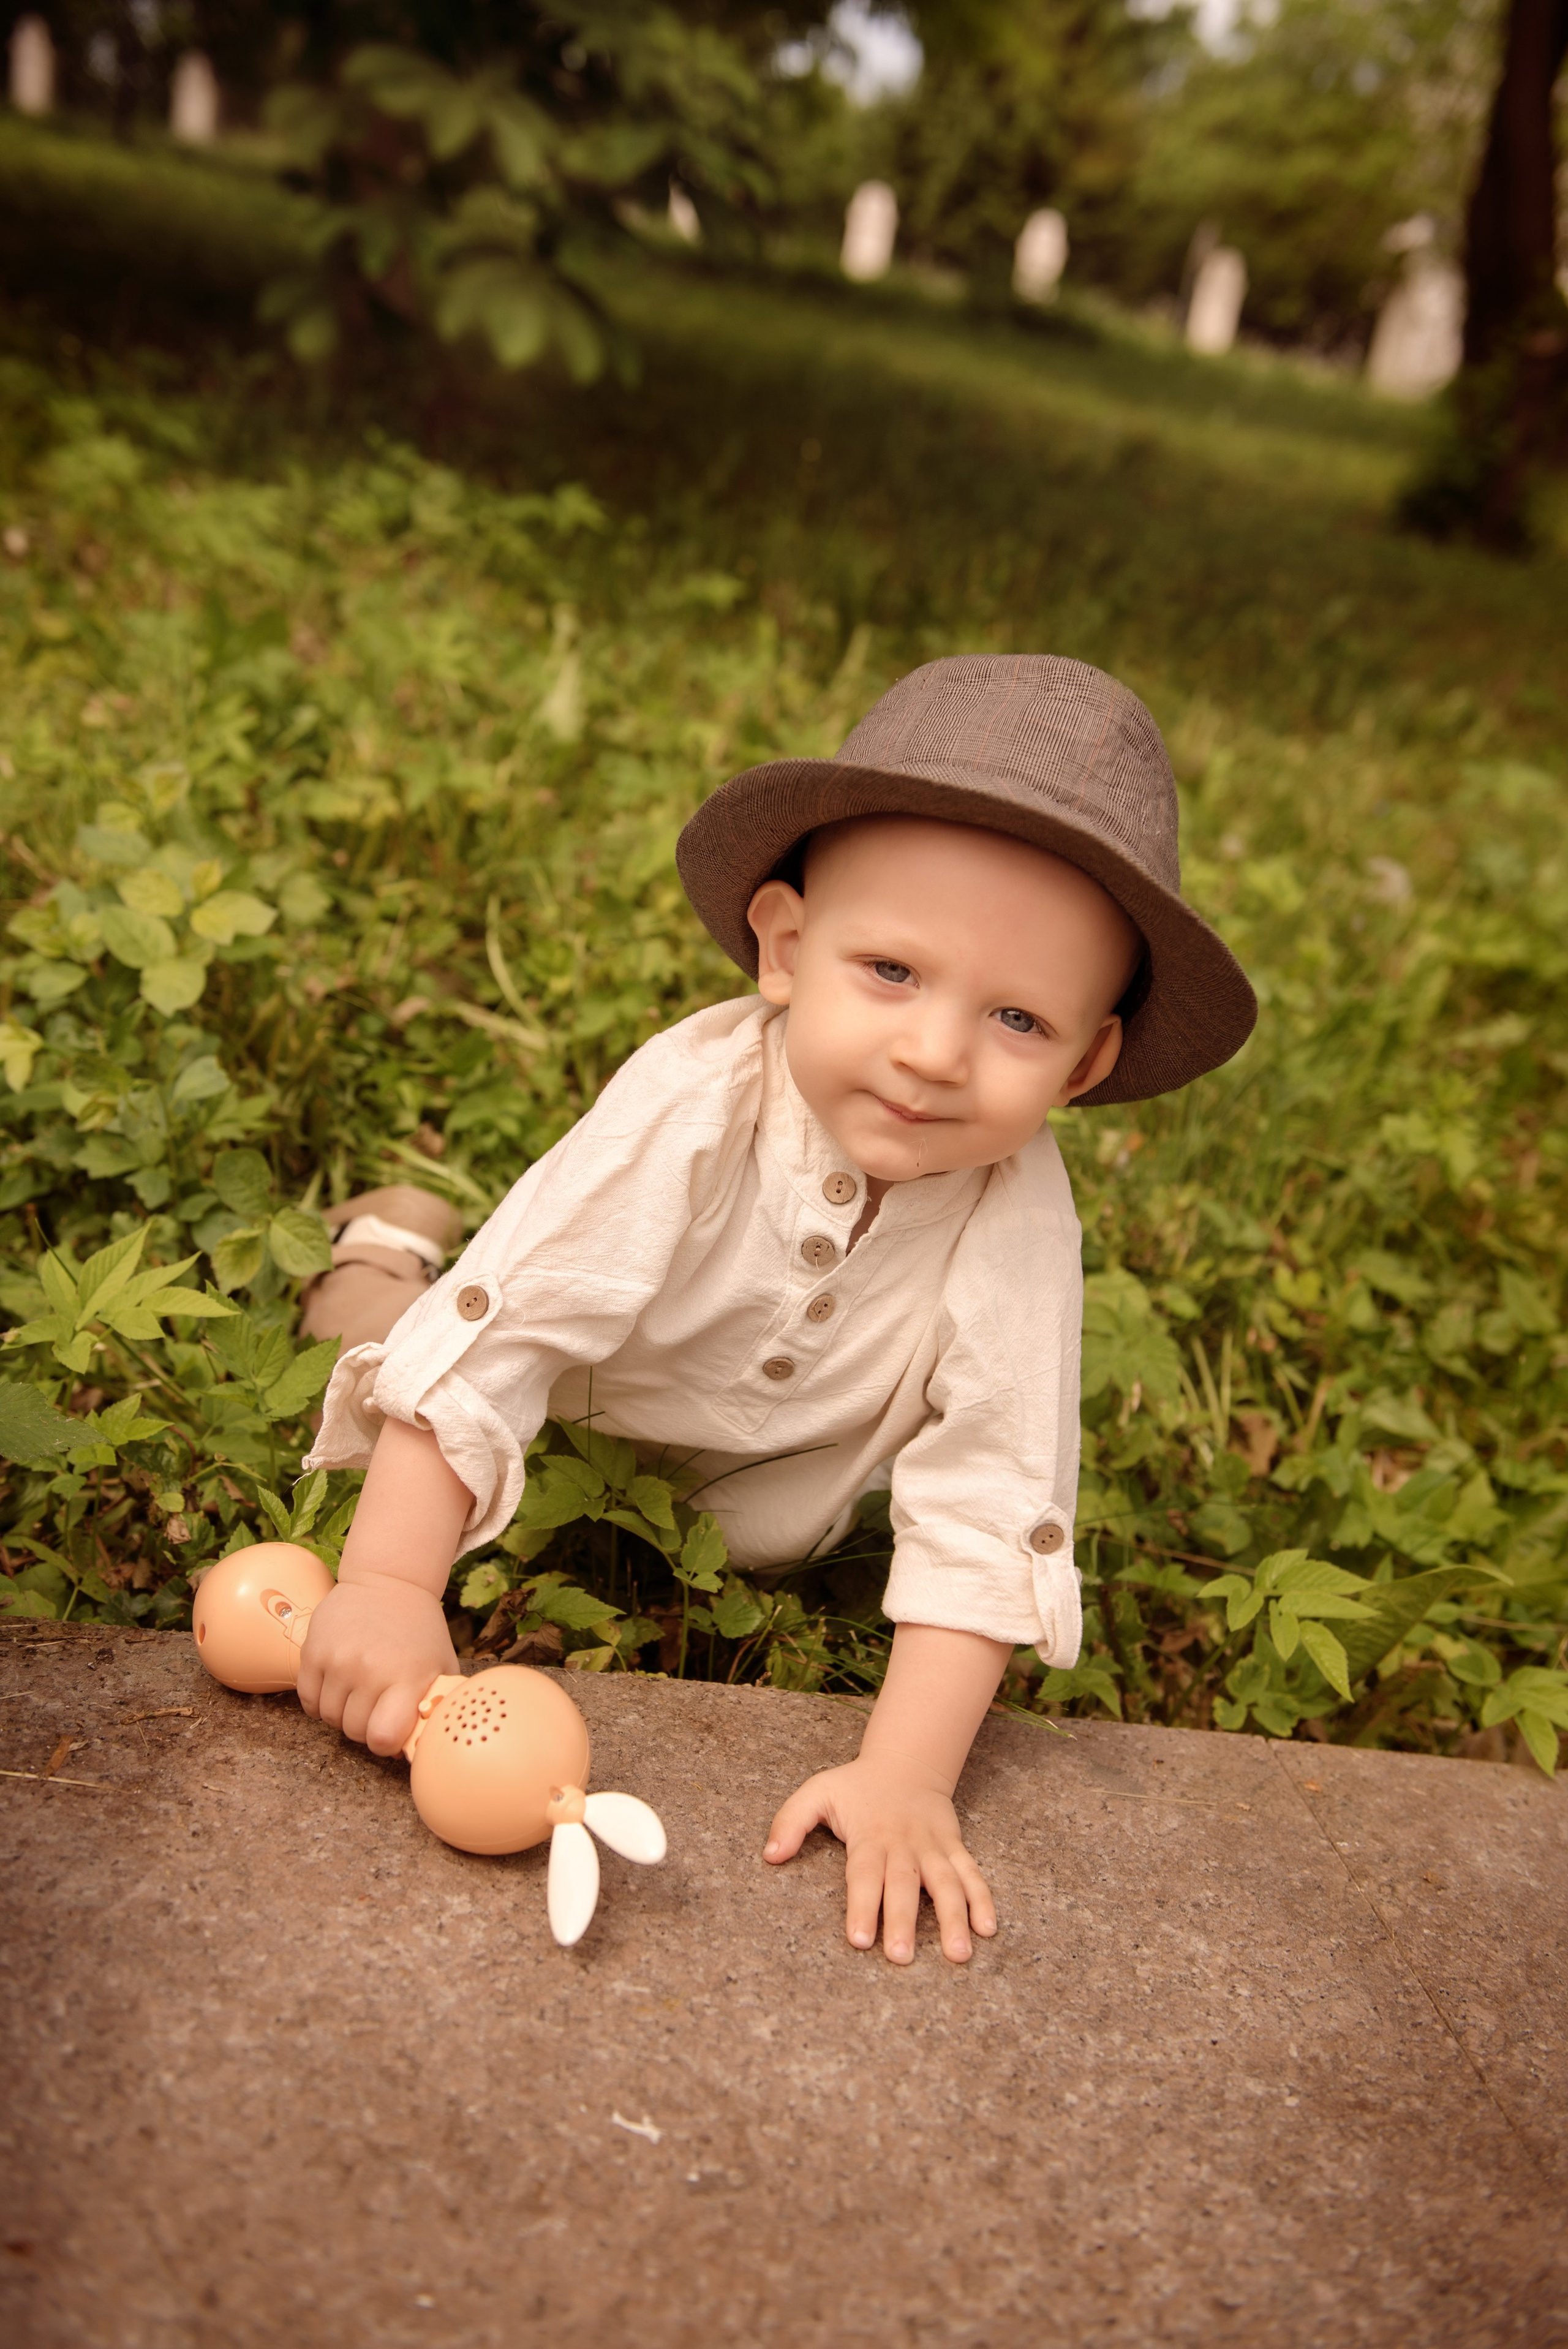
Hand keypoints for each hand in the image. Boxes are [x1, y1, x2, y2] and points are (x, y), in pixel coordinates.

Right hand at [296, 1576, 457, 1756]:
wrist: (388, 1581)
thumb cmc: (418, 1631)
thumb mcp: (441, 1664)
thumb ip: (434, 1706)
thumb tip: (419, 1749)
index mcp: (407, 1678)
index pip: (382, 1738)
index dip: (385, 1744)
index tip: (390, 1731)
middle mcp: (370, 1670)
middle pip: (354, 1731)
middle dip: (365, 1728)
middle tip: (375, 1707)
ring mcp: (338, 1660)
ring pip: (329, 1718)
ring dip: (342, 1714)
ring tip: (358, 1693)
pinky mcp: (313, 1651)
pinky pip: (308, 1701)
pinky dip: (320, 1703)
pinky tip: (337, 1687)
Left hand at [764, 1751, 996, 1964]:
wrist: (906, 1763)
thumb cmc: (856, 1787)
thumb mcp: (817, 1792)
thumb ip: (790, 1821)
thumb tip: (770, 1856)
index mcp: (869, 1837)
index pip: (864, 1875)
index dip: (862, 1906)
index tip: (860, 1939)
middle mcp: (903, 1844)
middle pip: (904, 1885)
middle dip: (903, 1921)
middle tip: (901, 1956)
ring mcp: (932, 1848)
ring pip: (945, 1883)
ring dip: (953, 1917)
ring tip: (957, 1954)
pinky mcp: (953, 1848)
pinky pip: (971, 1873)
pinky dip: (982, 1899)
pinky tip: (987, 1928)